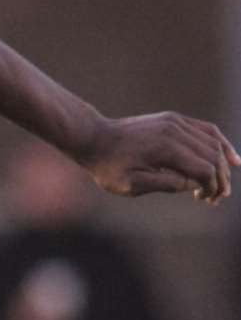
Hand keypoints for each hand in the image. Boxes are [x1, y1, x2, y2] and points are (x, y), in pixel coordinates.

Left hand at [79, 112, 239, 201]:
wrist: (93, 138)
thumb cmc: (108, 167)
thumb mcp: (130, 185)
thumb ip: (165, 184)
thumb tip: (194, 184)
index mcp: (166, 148)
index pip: (204, 169)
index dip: (211, 187)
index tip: (206, 200)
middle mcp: (175, 130)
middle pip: (213, 156)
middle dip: (220, 178)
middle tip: (216, 198)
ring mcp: (176, 121)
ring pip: (213, 141)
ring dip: (222, 163)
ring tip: (223, 183)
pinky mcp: (174, 119)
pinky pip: (205, 129)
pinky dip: (219, 143)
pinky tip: (229, 157)